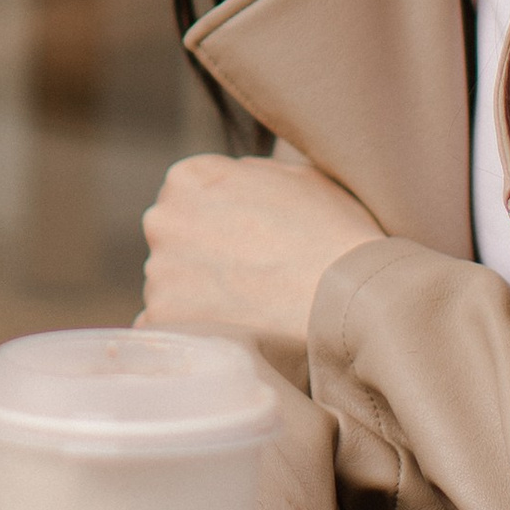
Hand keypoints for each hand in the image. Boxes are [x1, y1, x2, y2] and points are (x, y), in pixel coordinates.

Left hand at [140, 152, 383, 371]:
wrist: (349, 299)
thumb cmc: (334, 234)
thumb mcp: (300, 177)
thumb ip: (252, 173)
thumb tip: (236, 178)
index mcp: (190, 178)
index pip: (189, 195)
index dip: (222, 218)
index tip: (250, 240)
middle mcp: (164, 219)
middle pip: (175, 239)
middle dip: (202, 255)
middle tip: (250, 278)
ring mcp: (160, 272)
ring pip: (171, 285)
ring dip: (198, 296)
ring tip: (250, 311)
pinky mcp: (165, 320)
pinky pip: (169, 327)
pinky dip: (194, 333)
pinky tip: (231, 335)